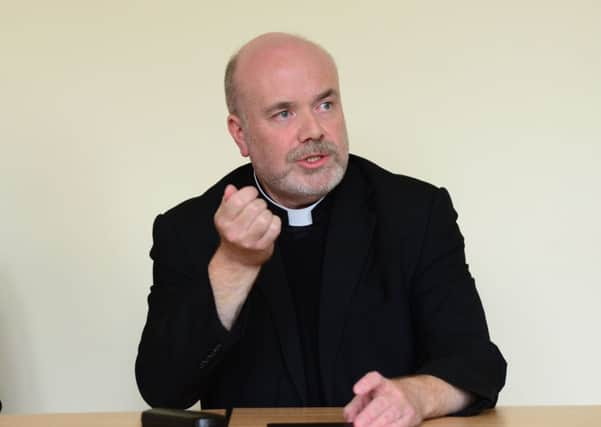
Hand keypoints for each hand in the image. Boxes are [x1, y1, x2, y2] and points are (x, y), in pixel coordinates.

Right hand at [208, 184, 280, 328]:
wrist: (236, 260)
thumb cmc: (233, 234)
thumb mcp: (225, 216)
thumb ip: (228, 200)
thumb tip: (231, 188)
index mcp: (223, 220)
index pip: (238, 199)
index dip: (249, 192)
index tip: (251, 194)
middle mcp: (234, 231)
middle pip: (254, 207)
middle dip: (260, 203)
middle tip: (258, 207)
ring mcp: (248, 240)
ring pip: (265, 217)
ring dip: (267, 213)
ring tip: (263, 216)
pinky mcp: (262, 246)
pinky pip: (275, 227)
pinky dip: (275, 222)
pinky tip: (270, 223)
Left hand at [343, 372, 423, 426]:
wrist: (415, 396)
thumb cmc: (385, 397)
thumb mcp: (369, 396)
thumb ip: (355, 406)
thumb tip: (348, 417)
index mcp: (381, 383)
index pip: (374, 378)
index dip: (365, 383)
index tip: (356, 390)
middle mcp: (393, 392)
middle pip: (381, 402)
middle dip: (369, 415)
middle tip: (358, 424)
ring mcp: (403, 404)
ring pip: (390, 416)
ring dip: (377, 425)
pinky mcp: (410, 417)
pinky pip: (398, 426)